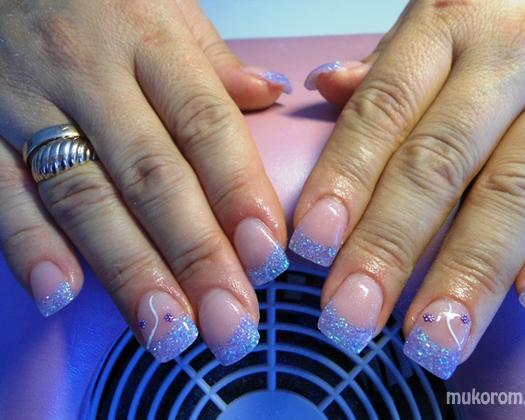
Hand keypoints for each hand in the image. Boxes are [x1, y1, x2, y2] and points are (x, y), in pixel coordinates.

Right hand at [0, 0, 291, 363]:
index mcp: (147, 39)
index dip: (239, 193)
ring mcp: (28, 103)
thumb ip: (212, 60)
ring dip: (128, 270)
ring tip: (167, 329)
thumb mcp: (162, 5)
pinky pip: (3, 193)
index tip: (267, 255)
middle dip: (195, 255)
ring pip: (85, 197)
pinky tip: (62, 294)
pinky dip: (29, 246)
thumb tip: (268, 94)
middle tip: (229, 319)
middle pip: (152, 175)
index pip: (205, 125)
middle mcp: (90, 74)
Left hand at [291, 0, 524, 378]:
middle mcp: (509, 57)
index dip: (344, 179)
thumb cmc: (503, 14)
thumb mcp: (442, 18)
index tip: (311, 246)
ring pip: (515, 191)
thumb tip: (327, 84)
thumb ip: (390, 66)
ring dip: (470, 272)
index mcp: (447, 25)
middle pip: (438, 163)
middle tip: (351, 316)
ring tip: (432, 337)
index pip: (382, 110)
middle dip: (390, 247)